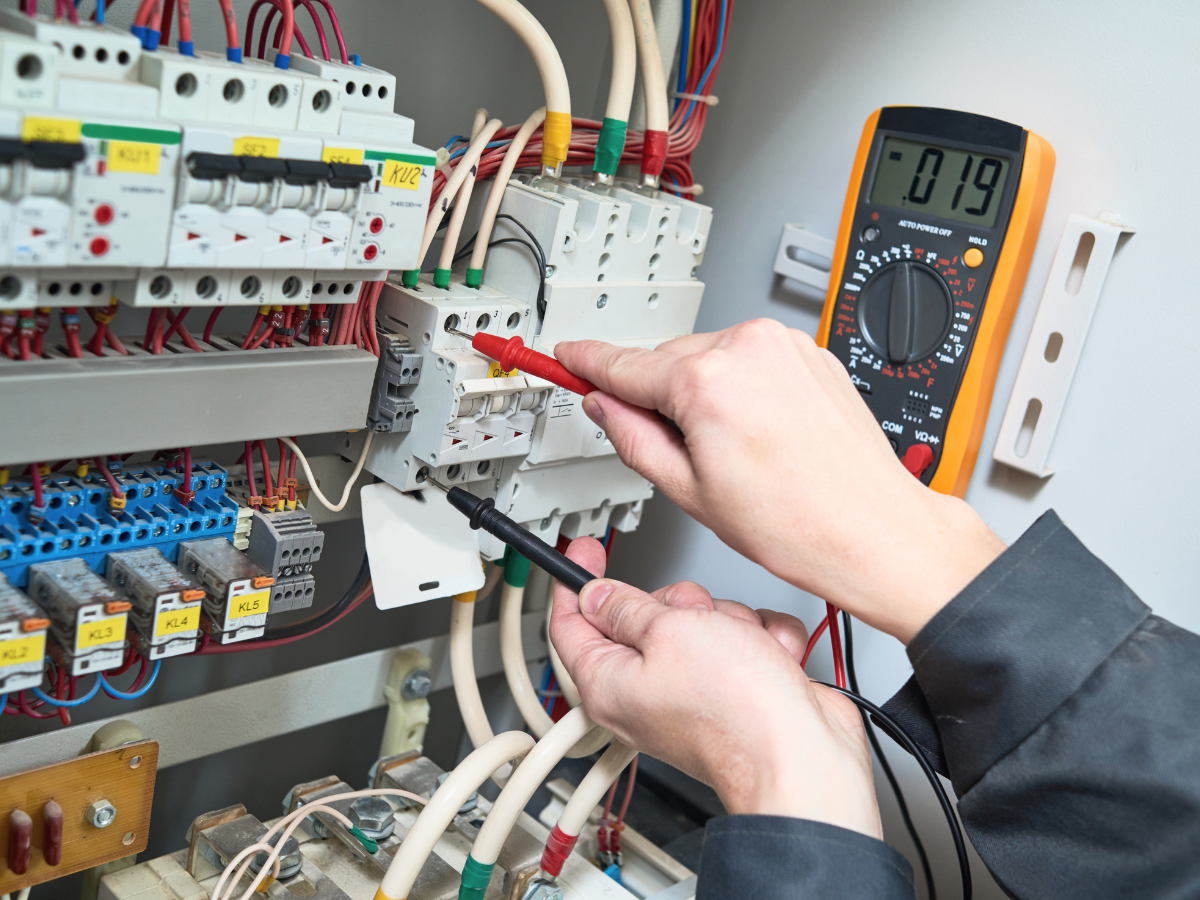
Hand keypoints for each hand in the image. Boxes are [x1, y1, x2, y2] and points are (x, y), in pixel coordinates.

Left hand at [551, 537, 882, 838]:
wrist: (803, 754)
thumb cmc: (734, 708)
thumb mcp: (667, 630)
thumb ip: (626, 606)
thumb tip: (595, 595)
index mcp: (608, 684)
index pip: (571, 624)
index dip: (576, 581)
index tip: (584, 552)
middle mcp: (645, 694)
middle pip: (645, 617)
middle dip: (679, 603)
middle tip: (696, 616)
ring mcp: (692, 693)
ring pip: (700, 623)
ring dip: (728, 622)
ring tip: (742, 646)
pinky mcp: (736, 691)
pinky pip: (742, 641)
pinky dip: (762, 643)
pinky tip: (770, 658)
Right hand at [555, 320, 1004, 641]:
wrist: (872, 529)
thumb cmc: (797, 523)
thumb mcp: (688, 491)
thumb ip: (633, 438)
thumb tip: (605, 408)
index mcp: (707, 380)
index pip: (624, 364)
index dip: (587, 364)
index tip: (568, 357)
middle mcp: (748, 348)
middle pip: (668, 361)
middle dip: (659, 397)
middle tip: (679, 454)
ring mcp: (784, 346)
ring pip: (710, 357)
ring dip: (702, 391)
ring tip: (734, 452)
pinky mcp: (809, 354)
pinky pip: (751, 359)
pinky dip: (741, 387)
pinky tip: (759, 435)